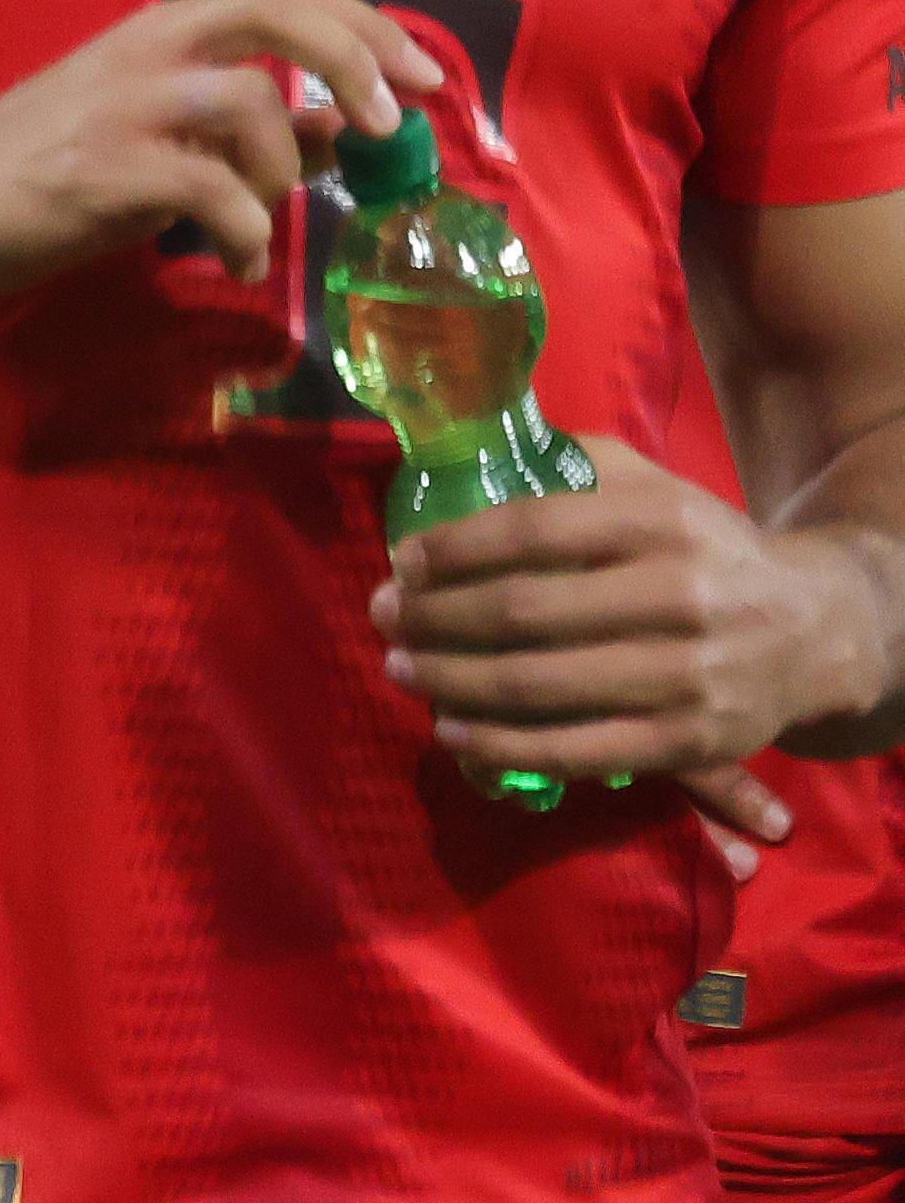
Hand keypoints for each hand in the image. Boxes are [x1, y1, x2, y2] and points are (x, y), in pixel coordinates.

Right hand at [0, 0, 442, 290]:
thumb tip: (339, 134)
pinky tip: (235, 265)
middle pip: (284, 14)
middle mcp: (149, 50)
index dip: (368, 27)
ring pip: (256, 107)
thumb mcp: (149, 136)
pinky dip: (247, 235)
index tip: (422, 78)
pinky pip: (215, 194)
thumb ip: (238, 131)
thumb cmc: (32, 168)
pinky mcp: (104, 169)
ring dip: (285, 176)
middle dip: (360, 62)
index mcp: (162, 32)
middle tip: (393, 125)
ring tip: (260, 225)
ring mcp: (124, 105)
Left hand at [379, 451, 904, 828]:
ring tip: (401, 667)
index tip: (401, 562)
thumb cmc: (710, 553)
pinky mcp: (688, 741)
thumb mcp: (662, 491)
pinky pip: (575, 748)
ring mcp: (684, 675)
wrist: (819, 631)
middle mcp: (677, 597)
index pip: (532, 531)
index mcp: (662, 524)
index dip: (452, 549)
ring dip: (450, 680)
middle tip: (384, 617)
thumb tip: (479, 453)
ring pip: (537, 684)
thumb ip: (581, 466)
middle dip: (433, 617)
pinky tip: (452, 729)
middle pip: (522, 612)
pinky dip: (500, 744)